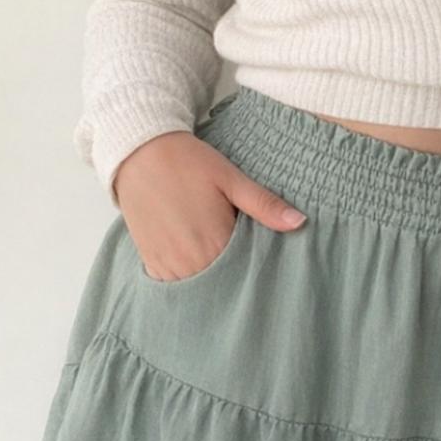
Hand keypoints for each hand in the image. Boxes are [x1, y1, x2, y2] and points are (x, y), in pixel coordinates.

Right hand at [113, 130, 307, 281]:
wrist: (140, 152)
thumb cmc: (189, 162)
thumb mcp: (231, 178)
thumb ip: (264, 204)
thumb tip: (300, 222)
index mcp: (214, 243)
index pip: (246, 272)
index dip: (257, 266)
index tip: (265, 260)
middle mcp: (190, 262)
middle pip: (223, 283)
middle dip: (236, 276)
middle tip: (243, 257)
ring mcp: (167, 266)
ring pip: (199, 287)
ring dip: (212, 278)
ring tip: (222, 260)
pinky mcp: (151, 263)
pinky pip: (175, 285)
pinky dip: (189, 277)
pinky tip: (198, 261)